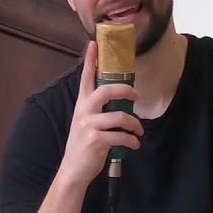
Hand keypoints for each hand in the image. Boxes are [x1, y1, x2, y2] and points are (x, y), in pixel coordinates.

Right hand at [58, 41, 142, 188]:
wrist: (74, 169)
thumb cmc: (84, 143)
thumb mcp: (86, 122)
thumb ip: (97, 109)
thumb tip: (120, 99)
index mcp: (82, 104)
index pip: (85, 77)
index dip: (90, 60)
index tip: (94, 43)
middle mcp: (84, 111)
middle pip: (106, 90)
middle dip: (126, 90)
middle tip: (136, 96)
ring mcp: (89, 125)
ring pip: (119, 116)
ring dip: (134, 124)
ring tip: (138, 131)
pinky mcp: (96, 140)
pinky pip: (121, 136)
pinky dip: (132, 141)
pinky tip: (134, 144)